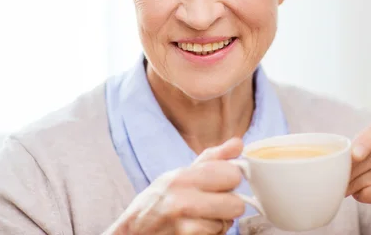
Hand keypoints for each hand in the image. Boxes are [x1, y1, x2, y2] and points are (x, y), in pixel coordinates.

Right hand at [106, 138, 245, 234]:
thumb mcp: (179, 174)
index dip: (230, 180)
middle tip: (213, 203)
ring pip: (227, 224)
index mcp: (182, 177)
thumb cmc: (158, 201)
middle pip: (236, 204)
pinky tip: (195, 230)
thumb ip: (212, 159)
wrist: (132, 232)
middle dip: (228, 206)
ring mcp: (184, 226)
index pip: (232, 174)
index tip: (221, 183)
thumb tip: (238, 143)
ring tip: (199, 218)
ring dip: (218, 223)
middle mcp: (182, 201)